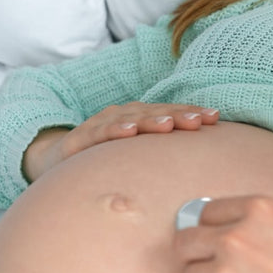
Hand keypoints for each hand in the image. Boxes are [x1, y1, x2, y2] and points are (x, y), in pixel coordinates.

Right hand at [23, 101, 219, 181]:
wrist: (57, 159)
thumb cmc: (107, 157)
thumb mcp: (137, 154)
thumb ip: (164, 152)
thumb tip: (202, 158)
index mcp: (141, 118)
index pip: (171, 113)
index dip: (192, 113)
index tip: (215, 118)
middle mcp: (124, 116)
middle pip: (155, 114)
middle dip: (178, 116)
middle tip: (198, 121)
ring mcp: (101, 124)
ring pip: (130, 120)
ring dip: (150, 121)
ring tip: (168, 125)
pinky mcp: (80, 139)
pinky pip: (98, 133)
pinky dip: (113, 130)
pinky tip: (127, 131)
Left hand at [173, 195, 272, 272]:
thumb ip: (252, 225)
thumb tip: (211, 232)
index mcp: (260, 208)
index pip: (207, 211)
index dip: (212, 229)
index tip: (219, 241)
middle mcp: (238, 233)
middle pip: (186, 239)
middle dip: (197, 255)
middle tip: (214, 268)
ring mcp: (225, 267)